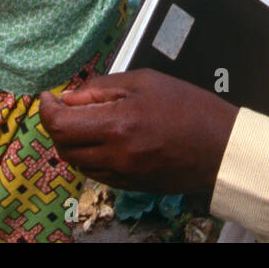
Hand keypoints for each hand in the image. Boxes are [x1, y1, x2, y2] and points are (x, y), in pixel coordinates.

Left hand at [40, 70, 240, 193]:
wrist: (222, 147)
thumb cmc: (189, 108)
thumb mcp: (145, 81)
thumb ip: (102, 88)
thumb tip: (69, 97)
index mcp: (117, 125)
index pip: (60, 124)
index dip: (46, 109)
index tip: (48, 98)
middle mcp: (115, 155)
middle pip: (63, 146)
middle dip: (57, 125)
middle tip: (67, 107)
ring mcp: (122, 175)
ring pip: (77, 162)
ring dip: (73, 142)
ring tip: (89, 121)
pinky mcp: (130, 186)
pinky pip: (96, 173)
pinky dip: (91, 156)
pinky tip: (106, 139)